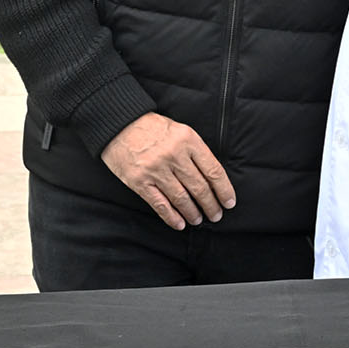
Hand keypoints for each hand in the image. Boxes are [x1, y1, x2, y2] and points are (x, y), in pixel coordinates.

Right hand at [101, 112, 235, 229]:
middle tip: (216, 215)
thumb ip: (194, 150)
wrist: (119, 124)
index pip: (213, 170)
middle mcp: (174, 155)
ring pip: (182, 198)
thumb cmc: (152, 127)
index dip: (224, 190)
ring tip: (198, 219)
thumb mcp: (180, 130)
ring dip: (193, 213)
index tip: (229, 202)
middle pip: (199, 187)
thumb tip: (211, 177)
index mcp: (188, 140)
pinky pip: (160, 204)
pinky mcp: (140, 182)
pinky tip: (179, 223)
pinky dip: (172, 217)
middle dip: (211, 205)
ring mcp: (156, 170)